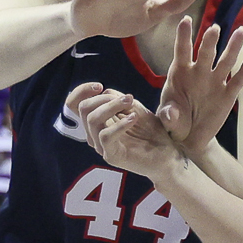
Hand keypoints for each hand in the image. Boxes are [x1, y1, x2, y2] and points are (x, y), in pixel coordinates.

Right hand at [65, 84, 188, 184]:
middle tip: (128, 98)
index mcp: (97, 122)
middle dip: (104, 98)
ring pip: (93, 120)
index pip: (74, 105)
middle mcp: (95, 134)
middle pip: (84, 109)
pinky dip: (120, 124)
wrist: (169, 155)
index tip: (99, 86)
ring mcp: (102, 146)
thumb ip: (117, 99)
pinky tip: (134, 118)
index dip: (81, 91)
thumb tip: (104, 92)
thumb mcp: (134, 108)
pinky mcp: (111, 156)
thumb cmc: (151, 131)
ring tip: (131, 103)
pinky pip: (106, 136)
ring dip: (112, 107)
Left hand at [157, 17, 242, 148]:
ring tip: (241, 31)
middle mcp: (199, 73)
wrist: (188, 137)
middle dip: (210, 40)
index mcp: (180, 72)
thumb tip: (171, 113)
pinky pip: (238, 81)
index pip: (182, 50)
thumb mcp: (167, 119)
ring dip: (233, 46)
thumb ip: (168, 115)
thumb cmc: (174, 121)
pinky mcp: (227, 95)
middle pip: (206, 52)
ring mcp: (215, 82)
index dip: (184, 36)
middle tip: (214, 29)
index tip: (185, 20)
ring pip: (226, 61)